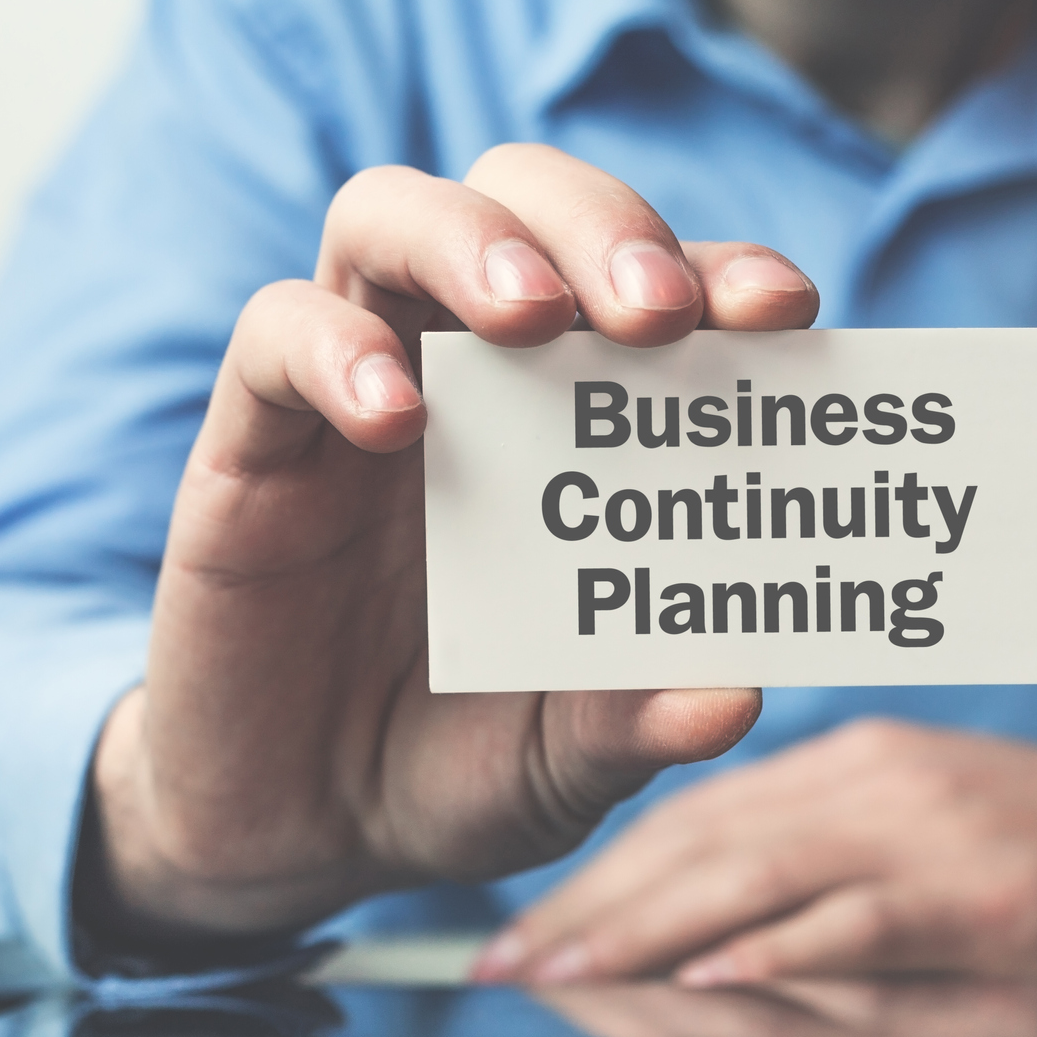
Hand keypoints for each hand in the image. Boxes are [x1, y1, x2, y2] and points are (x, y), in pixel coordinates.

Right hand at [84, 145, 819, 943]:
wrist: (310, 837)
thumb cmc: (466, 767)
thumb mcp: (571, 762)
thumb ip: (639, 725)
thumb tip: (737, 697)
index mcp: (584, 422)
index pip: (657, 288)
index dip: (723, 273)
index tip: (783, 311)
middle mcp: (475, 378)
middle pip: (525, 199)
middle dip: (602, 226)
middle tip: (657, 309)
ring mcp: (357, 399)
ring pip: (389, 218)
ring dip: (470, 238)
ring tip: (530, 311)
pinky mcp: (253, 450)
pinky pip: (274, 339)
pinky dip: (333, 350)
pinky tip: (397, 416)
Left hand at [471, 721, 1036, 984]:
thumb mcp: (933, 829)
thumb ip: (828, 863)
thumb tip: (715, 929)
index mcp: (856, 761)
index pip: (696, 815)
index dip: (602, 873)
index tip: (531, 925)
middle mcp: (878, 778)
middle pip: (703, 840)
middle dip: (593, 907)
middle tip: (506, 958)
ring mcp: (933, 829)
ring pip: (759, 873)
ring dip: (648, 930)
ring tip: (566, 971)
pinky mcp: (989, 890)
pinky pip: (861, 919)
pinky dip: (778, 950)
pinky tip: (709, 976)